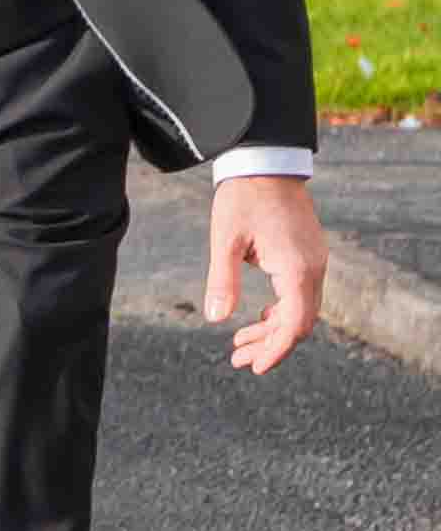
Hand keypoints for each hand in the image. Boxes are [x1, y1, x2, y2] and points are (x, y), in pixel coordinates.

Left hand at [206, 174, 327, 374]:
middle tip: (239, 360)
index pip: (294, 323)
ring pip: (300, 309)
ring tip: (240, 344)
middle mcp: (313, 268)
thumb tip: (216, 318)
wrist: (264, 163)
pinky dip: (280, 311)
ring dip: (273, 329)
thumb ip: (222, 280)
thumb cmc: (242, 198)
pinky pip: (300, 294)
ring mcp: (314, 261)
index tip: (255, 367)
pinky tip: (256, 317)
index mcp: (296, 269)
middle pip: (299, 322)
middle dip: (270, 344)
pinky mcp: (308, 255)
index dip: (275, 349)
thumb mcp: (224, 240)